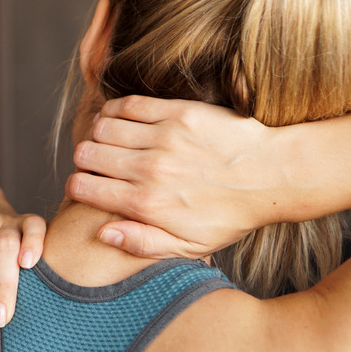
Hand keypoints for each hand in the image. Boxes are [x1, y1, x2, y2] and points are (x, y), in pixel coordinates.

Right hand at [67, 96, 279, 258]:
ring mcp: (163, 139)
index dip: (77, 186)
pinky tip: (120, 120)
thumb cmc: (229, 215)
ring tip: (109, 142)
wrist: (273, 176)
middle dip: (84, 160)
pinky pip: (127, 105)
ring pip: (102, 127)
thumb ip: (141, 243)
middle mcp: (150, 170)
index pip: (82, 188)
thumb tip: (102, 233)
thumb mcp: (189, 247)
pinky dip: (114, 110)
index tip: (86, 186)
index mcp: (146, 205)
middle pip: (86, 154)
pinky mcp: (178, 112)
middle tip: (97, 163)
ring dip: (98, 134)